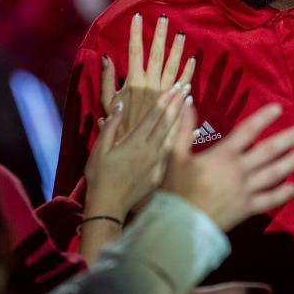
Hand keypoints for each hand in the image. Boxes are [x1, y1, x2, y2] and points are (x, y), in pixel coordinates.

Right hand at [84, 84, 190, 218]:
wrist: (109, 207)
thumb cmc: (100, 177)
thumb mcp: (99, 149)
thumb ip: (111, 126)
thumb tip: (119, 104)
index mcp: (135, 141)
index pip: (154, 115)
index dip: (165, 98)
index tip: (175, 86)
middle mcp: (150, 149)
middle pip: (167, 121)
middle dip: (177, 102)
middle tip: (186, 87)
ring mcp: (158, 162)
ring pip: (174, 135)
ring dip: (182, 117)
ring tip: (189, 102)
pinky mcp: (161, 173)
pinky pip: (175, 152)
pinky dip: (185, 140)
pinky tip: (194, 131)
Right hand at [102, 13, 194, 141]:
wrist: (132, 157)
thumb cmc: (116, 130)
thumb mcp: (106, 105)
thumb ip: (107, 81)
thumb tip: (106, 58)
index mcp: (133, 85)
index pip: (134, 53)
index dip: (135, 33)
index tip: (137, 16)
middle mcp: (150, 87)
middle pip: (156, 56)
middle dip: (159, 35)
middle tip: (164, 17)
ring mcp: (164, 96)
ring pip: (173, 68)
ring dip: (177, 50)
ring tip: (181, 34)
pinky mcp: (173, 105)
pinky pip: (183, 87)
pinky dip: (188, 73)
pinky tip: (193, 60)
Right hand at [162, 103, 293, 231]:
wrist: (179, 224)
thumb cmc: (176, 189)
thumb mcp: (176, 155)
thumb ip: (184, 128)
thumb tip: (187, 102)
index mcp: (223, 155)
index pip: (247, 131)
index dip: (263, 118)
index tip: (278, 109)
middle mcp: (239, 170)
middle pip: (268, 151)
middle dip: (287, 140)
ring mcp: (246, 190)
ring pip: (273, 174)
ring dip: (290, 163)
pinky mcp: (247, 208)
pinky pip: (269, 200)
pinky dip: (283, 194)